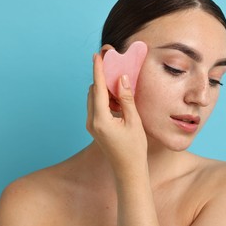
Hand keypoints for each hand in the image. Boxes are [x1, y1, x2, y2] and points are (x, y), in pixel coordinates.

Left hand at [86, 53, 147, 172]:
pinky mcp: (94, 128)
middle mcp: (91, 121)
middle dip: (103, 80)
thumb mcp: (133, 121)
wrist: (128, 170)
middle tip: (117, 72)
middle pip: (93, 92)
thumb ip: (126, 99)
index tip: (97, 55)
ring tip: (122, 92)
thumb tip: (122, 79)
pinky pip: (96, 107)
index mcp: (100, 120)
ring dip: (105, 91)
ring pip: (94, 99)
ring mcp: (91, 125)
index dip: (98, 70)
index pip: (97, 89)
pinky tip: (119, 103)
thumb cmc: (134, 148)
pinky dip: (105, 100)